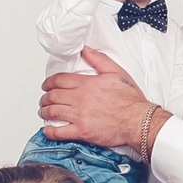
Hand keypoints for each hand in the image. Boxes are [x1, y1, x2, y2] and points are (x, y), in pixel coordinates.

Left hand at [39, 50, 159, 153]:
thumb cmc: (130, 100)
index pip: (59, 80)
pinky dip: (49, 131)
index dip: (49, 82)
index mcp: (86, 84)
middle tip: (44, 100)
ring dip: (44, 112)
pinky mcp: (82, 131)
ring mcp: (79, 116)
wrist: (138, 120)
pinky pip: (59, 132)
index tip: (47, 85)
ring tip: (44, 112)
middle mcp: (80, 99)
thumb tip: (86, 50)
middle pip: (52, 96)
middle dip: (45, 97)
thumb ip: (98, 59)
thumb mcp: (116, 72)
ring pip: (52, 112)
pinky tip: (48, 130)